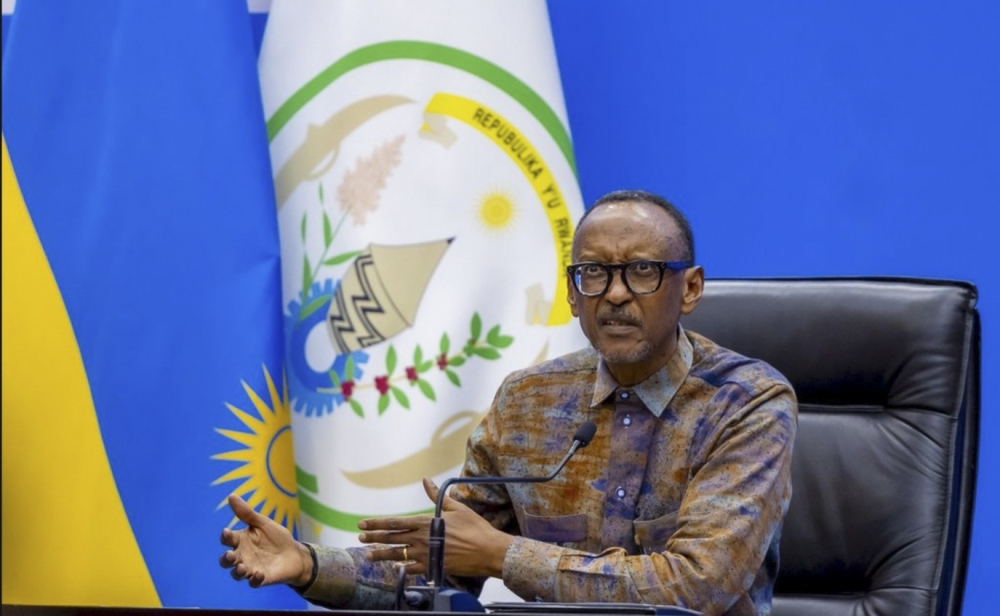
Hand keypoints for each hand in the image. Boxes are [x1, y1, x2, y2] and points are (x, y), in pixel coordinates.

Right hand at [219, 494, 312, 587]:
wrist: (294, 553)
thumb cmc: (276, 537)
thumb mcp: (263, 523)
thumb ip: (247, 513)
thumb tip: (231, 496)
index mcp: (241, 540)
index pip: (228, 539)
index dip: (225, 536)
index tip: (226, 532)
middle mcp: (242, 556)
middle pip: (227, 560)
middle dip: (226, 558)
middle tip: (230, 555)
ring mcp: (250, 568)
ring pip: (237, 574)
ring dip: (237, 571)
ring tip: (242, 567)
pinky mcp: (261, 579)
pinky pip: (254, 582)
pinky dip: (255, 579)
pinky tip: (259, 573)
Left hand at [357, 478, 512, 577]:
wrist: (487, 551)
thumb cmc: (474, 527)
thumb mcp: (456, 507)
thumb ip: (437, 496)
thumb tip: (426, 481)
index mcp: (425, 522)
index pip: (395, 522)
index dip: (377, 523)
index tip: (364, 524)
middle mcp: (421, 539)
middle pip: (392, 538)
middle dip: (374, 538)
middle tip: (360, 538)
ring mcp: (426, 555)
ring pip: (398, 555)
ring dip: (382, 555)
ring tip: (368, 555)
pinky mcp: (433, 567)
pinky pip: (413, 569)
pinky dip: (402, 568)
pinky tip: (395, 567)